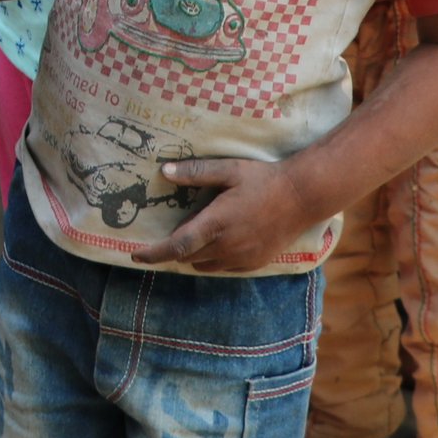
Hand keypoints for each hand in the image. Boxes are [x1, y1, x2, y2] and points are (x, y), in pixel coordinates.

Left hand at [135, 158, 319, 272]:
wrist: (303, 197)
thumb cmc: (264, 179)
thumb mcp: (228, 170)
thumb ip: (196, 172)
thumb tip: (164, 171)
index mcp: (216, 223)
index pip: (176, 246)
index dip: (153, 253)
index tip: (135, 254)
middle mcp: (226, 246)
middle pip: (187, 255)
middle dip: (174, 247)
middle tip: (175, 229)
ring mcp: (242, 258)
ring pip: (204, 264)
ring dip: (193, 253)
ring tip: (199, 231)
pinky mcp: (255, 263)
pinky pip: (224, 267)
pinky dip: (213, 258)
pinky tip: (221, 240)